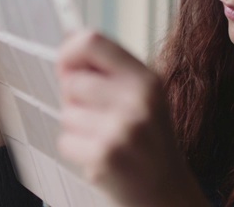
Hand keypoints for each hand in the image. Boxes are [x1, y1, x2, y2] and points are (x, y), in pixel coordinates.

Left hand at [56, 30, 207, 206]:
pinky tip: (100, 156)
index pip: (93, 41)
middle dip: (75, 99)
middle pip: (73, 81)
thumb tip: (69, 42)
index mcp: (147, 79)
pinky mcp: (104, 157)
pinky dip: (76, 150)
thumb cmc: (150, 143)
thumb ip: (111, 70)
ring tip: (103, 138)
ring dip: (77, 127)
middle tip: (98, 116)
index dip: (70, 51)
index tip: (66, 66)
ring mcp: (121, 130)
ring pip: (66, 113)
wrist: (167, 195)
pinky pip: (65, 141)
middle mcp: (137, 101)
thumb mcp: (145, 98)